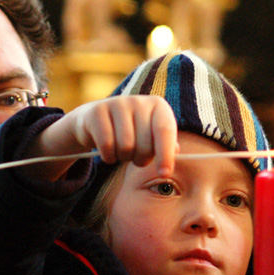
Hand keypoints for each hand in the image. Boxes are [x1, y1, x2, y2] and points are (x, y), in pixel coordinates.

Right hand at [28, 95, 177, 180]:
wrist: (96, 121)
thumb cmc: (132, 133)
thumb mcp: (152, 138)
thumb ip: (167, 146)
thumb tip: (176, 152)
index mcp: (158, 106)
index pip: (165, 131)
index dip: (166, 155)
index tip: (164, 174)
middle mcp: (139, 101)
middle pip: (144, 144)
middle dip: (140, 159)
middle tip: (135, 156)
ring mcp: (117, 103)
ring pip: (125, 146)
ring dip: (123, 157)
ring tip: (121, 152)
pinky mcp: (97, 111)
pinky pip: (106, 145)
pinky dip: (108, 156)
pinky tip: (108, 152)